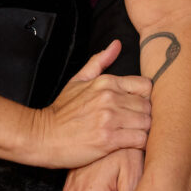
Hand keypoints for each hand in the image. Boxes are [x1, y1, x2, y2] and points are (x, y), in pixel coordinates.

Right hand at [28, 41, 151, 167]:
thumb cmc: (61, 111)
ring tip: (134, 135)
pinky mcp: (109, 139)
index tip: (138, 108)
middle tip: (137, 125)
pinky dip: (140, 144)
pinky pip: (140, 140)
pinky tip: (131, 145)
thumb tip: (117, 44)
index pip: (146, 86)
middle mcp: (110, 98)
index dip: (145, 98)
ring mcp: (110, 118)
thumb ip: (99, 62)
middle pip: (148, 106)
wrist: (42, 136)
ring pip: (147, 123)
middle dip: (145, 116)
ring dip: (144, 131)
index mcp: (106, 82)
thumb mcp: (77, 81)